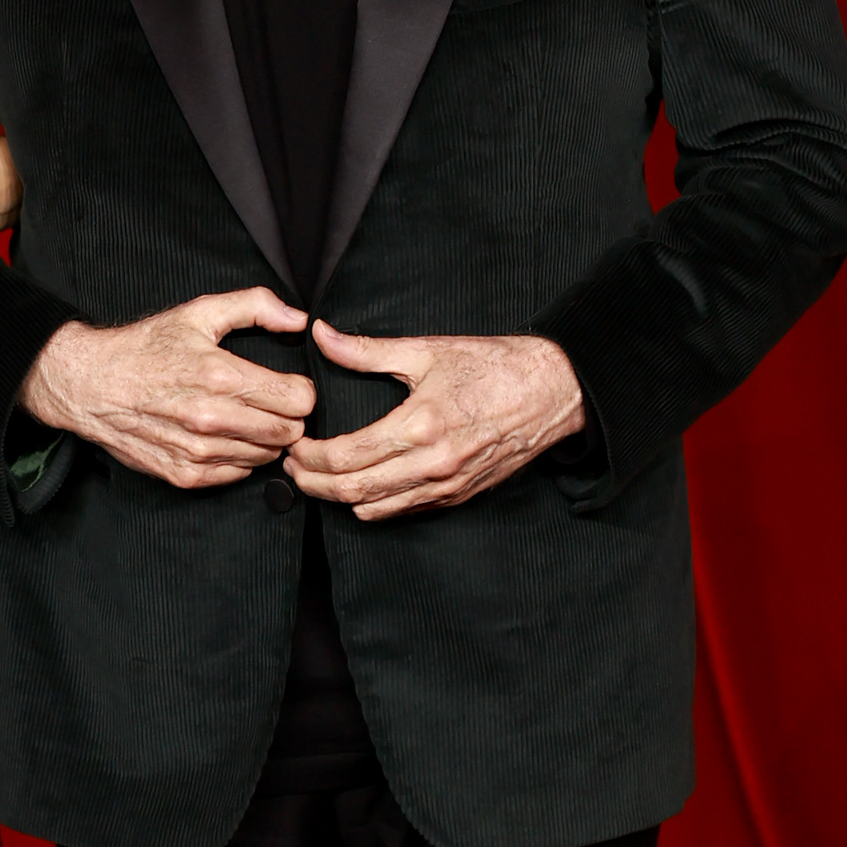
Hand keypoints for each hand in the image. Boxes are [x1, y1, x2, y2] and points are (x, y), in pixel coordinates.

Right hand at [21, 289, 313, 489]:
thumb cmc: (144, 348)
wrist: (90, 385)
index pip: (298, 400)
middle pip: (287, 432)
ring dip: (264, 440)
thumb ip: (255, 306)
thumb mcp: (198, 313)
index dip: (301, 391)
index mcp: (220, 376)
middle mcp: (211, 418)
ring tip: (246, 420)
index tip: (289, 386)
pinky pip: (237, 475)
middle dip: (288, 418)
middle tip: (272, 405)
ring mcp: (198, 451)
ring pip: (265, 457)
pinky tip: (225, 438)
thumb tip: (299, 320)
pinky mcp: (184, 474)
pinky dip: (239, 458)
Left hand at [288, 326, 583, 517]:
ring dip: (340, 499)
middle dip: (313, 484)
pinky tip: (360, 485)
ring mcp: (447, 486)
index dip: (309, 457)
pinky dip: (374, 505)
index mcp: (420, 426)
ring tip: (319, 478)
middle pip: (352, 492)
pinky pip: (404, 512)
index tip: (294, 446)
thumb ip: (367, 350)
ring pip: (375, 511)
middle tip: (293, 469)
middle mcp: (432, 465)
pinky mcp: (459, 497)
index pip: (345, 457)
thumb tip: (322, 335)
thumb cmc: (494, 365)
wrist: (554, 391)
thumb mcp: (428, 350)